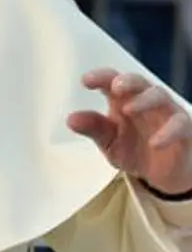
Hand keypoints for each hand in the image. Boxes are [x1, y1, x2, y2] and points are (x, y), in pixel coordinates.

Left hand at [69, 69, 191, 195]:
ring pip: (159, 95)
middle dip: (127, 81)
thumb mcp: (109, 141)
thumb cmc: (134, 149)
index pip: (110, 80)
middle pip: (137, 81)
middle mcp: (144, 100)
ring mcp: (165, 112)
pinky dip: (168, 131)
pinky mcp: (184, 129)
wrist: (162, 174)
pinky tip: (155, 142)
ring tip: (128, 110)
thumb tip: (70, 119)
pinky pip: (180, 124)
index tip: (86, 81)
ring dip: (144, 100)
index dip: (100, 77)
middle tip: (115, 86)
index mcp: (121, 99)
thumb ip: (93, 128)